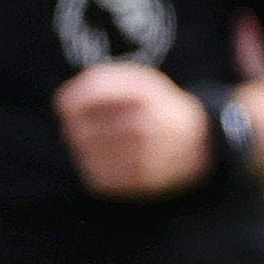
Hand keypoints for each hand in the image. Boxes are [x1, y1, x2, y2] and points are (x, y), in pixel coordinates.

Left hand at [56, 64, 214, 197]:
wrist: (199, 141)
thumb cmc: (156, 107)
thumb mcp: (139, 82)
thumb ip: (100, 82)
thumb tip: (63, 103)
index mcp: (145, 93)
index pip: (89, 96)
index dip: (68, 102)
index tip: (67, 106)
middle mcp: (147, 123)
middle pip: (80, 130)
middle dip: (76, 128)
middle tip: (86, 127)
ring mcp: (146, 155)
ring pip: (86, 154)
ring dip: (86, 149)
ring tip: (101, 142)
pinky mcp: (143, 182)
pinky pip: (97, 177)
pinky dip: (95, 168)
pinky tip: (110, 160)